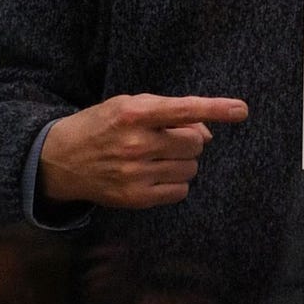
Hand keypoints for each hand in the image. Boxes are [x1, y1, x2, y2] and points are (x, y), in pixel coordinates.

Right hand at [39, 94, 247, 208]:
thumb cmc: (101, 126)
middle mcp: (136, 143)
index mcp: (134, 113)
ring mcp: (136, 173)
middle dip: (190, 140)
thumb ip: (169, 112)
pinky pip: (180, 192)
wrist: (61, 159)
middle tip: (168, 139)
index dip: (216, 108)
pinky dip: (175, 183)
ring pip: (190, 168)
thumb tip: (208, 132)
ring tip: (157, 157)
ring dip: (182, 162)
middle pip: (194, 143)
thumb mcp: (129, 105)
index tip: (242, 109)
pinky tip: (154, 174)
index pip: (184, 109)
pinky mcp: (136, 198)